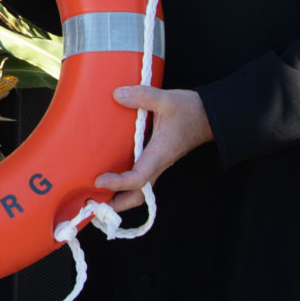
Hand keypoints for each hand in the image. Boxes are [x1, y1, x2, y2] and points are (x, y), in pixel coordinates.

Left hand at [93, 86, 212, 212]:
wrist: (209, 116)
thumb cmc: (190, 110)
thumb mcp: (167, 99)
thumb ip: (142, 97)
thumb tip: (117, 95)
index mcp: (159, 154)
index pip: (138, 178)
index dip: (118, 183)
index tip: (99, 180)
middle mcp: (157, 165)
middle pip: (137, 196)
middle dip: (115, 205)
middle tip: (90, 204)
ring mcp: (156, 165)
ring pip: (137, 191)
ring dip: (117, 198)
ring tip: (93, 196)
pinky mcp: (154, 161)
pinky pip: (138, 180)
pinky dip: (122, 186)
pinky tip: (106, 178)